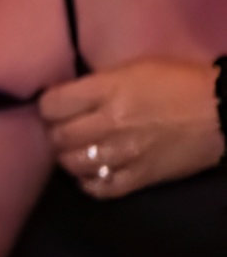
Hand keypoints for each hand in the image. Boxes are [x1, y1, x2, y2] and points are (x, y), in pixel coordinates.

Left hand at [40, 58, 223, 197]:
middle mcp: (109, 124)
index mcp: (107, 91)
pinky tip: (92, 172)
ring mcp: (123, 155)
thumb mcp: (135, 67)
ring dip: (69, 158)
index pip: (52, 105)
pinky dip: (89, 182)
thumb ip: (99, 82)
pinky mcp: (139, 179)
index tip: (54, 106)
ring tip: (77, 150)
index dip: (48, 105)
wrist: (222, 113)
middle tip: (64, 128)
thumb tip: (70, 95)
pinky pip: (99, 188)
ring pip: (73, 165)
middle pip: (58, 137)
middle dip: (55, 132)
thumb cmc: (181, 81)